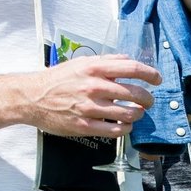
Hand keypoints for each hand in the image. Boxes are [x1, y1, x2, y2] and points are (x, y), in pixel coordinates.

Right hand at [14, 54, 157, 138]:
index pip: (132, 68)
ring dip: (137, 114)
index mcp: (94, 68)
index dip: (150, 74)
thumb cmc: (58, 80)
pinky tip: (125, 126)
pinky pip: (114, 130)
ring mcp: (89, 107)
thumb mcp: (81, 63)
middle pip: (135, 93)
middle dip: (148, 99)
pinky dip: (125, 129)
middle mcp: (94, 86)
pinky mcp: (84, 125)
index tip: (157, 79)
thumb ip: (106, 61)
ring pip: (128, 113)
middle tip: (148, 101)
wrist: (33, 97)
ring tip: (136, 113)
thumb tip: (128, 60)